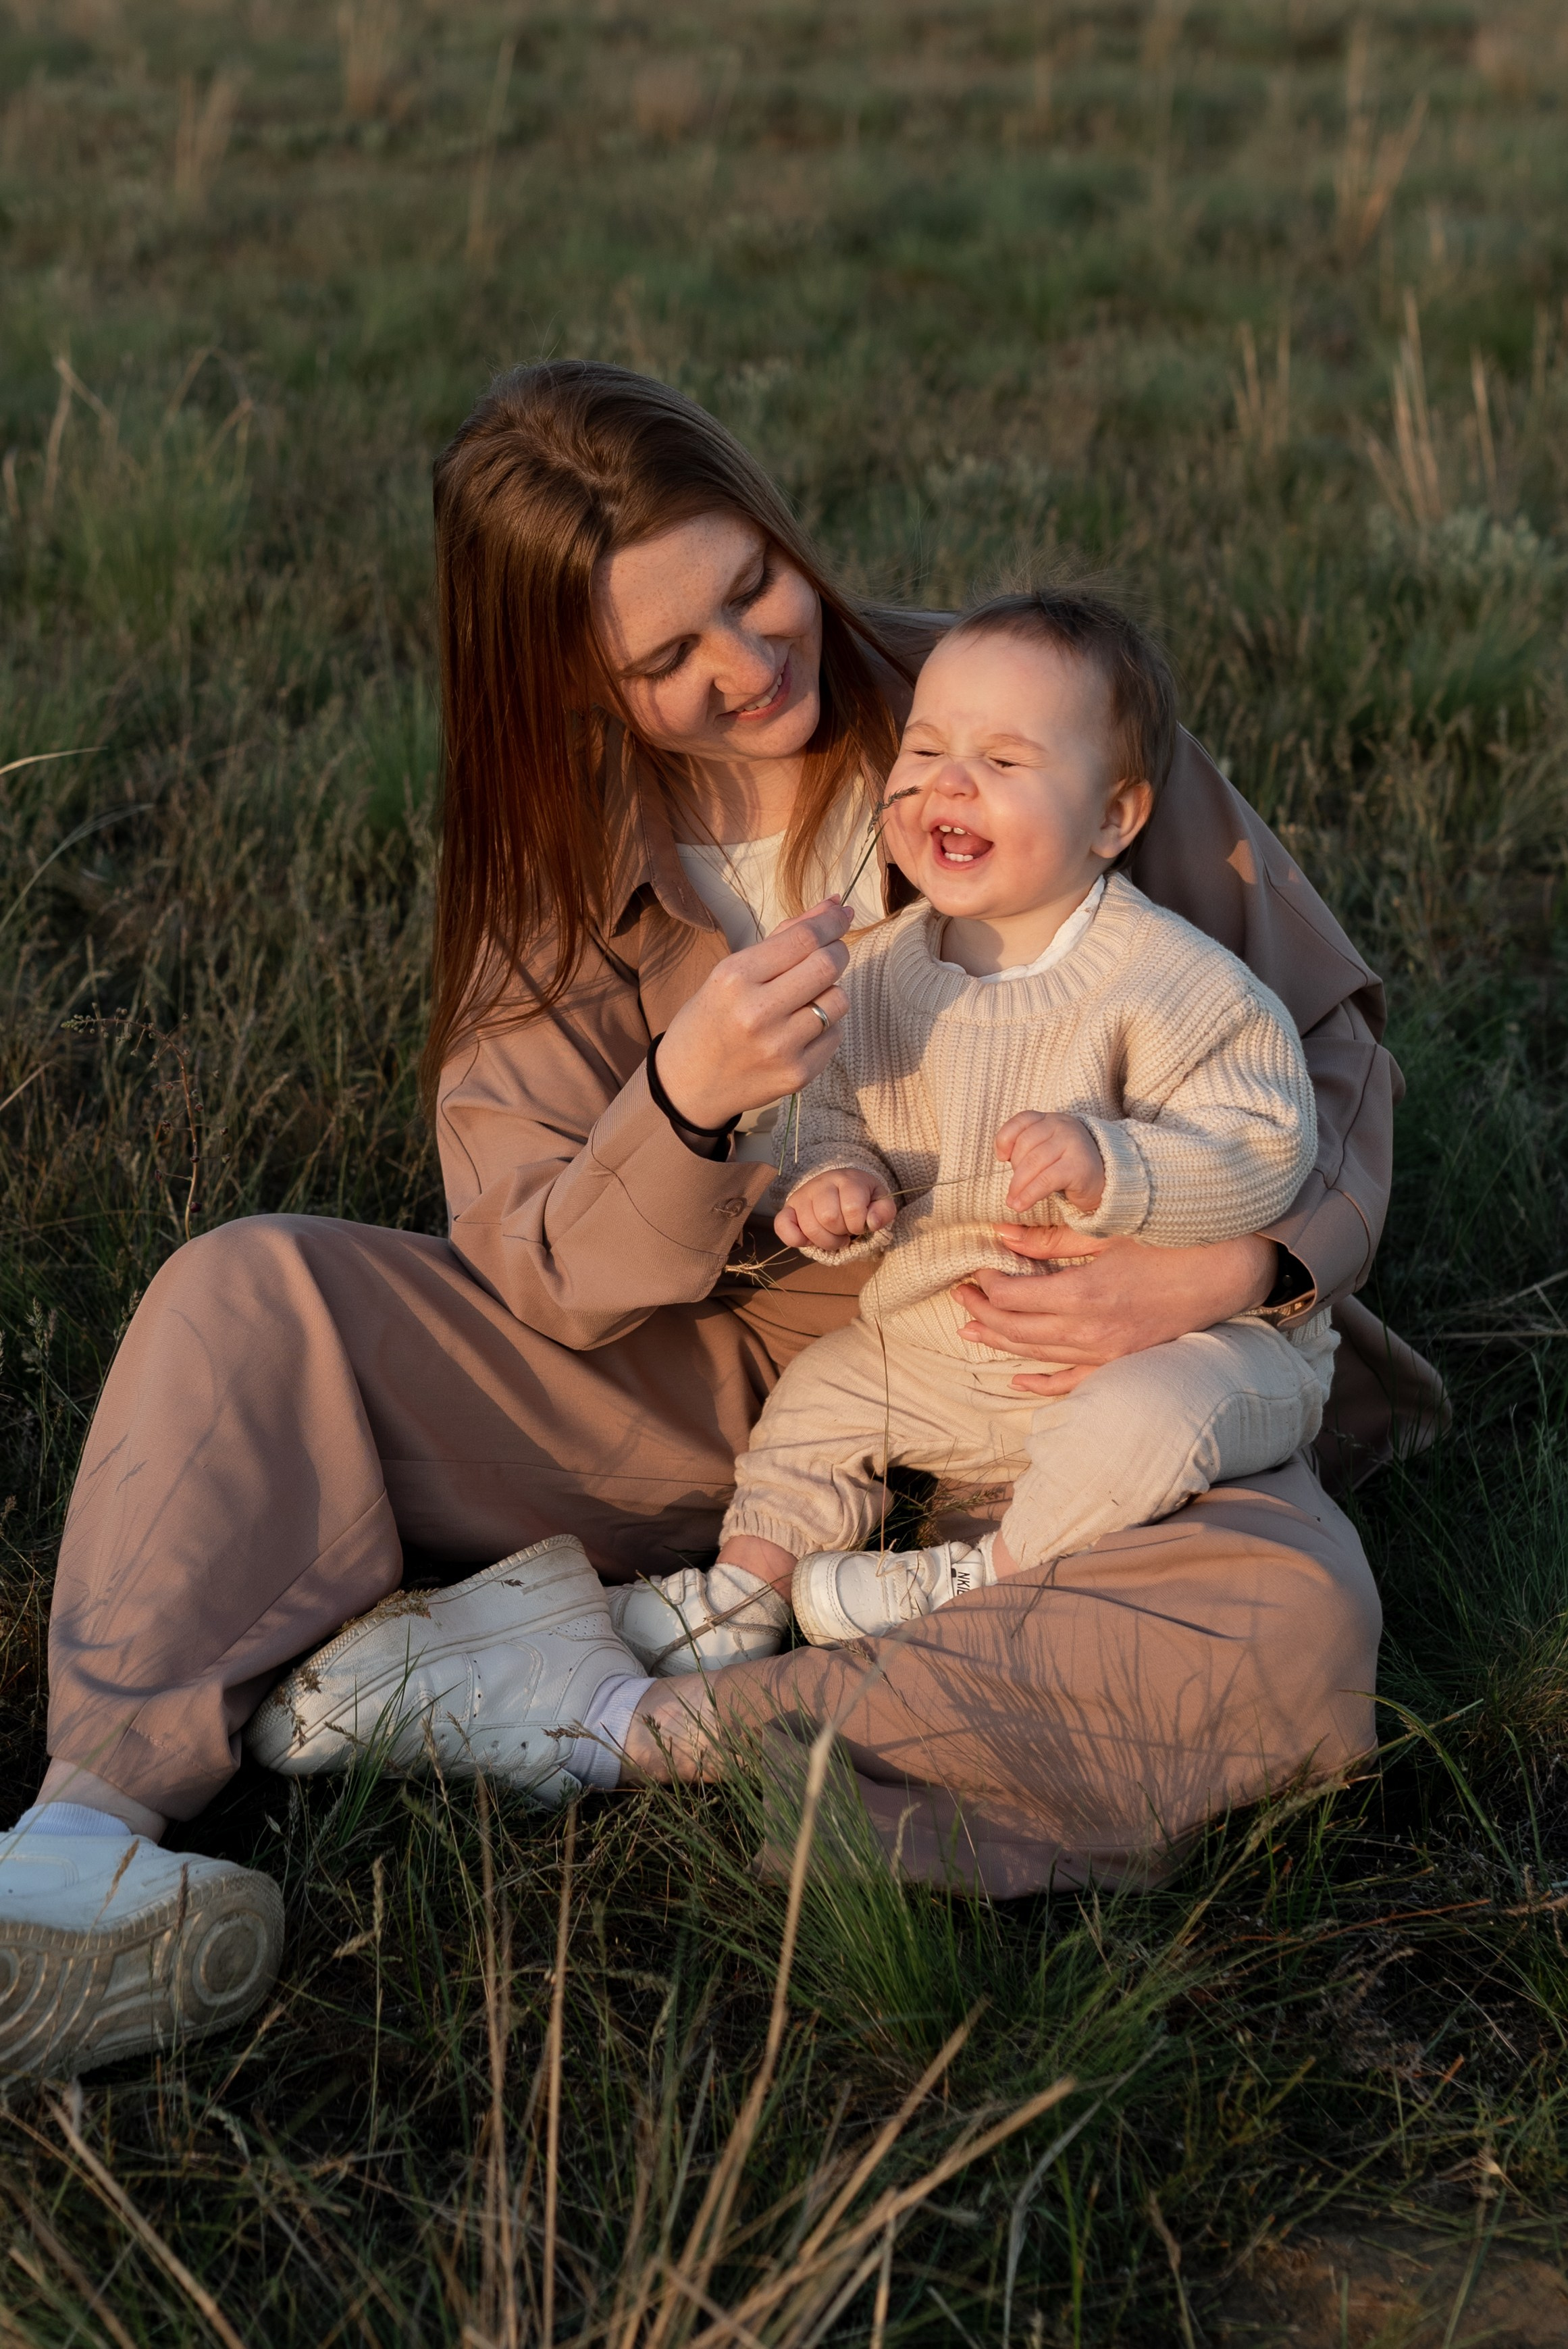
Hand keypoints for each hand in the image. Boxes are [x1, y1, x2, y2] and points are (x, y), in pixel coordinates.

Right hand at [653, 900, 850, 1129]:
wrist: (688, 1085)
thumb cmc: (711, 1019)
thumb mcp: (731, 973)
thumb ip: (783, 939)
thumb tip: (835, 905)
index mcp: (734, 978)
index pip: (802, 939)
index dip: (830, 922)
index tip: (843, 913)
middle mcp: (757, 1012)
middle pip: (827, 965)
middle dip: (837, 951)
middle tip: (830, 953)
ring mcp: (780, 1047)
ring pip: (838, 1000)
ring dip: (830, 992)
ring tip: (804, 1000)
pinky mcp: (797, 1075)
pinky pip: (835, 1035)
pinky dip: (825, 1026)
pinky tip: (799, 1032)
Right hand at [775, 1168, 896, 1251]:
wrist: (838, 1184)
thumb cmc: (860, 1197)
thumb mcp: (879, 1200)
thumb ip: (884, 1211)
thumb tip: (871, 1223)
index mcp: (847, 1180)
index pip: (852, 1208)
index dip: (858, 1225)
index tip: (860, 1225)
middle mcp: (822, 1184)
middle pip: (829, 1218)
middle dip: (841, 1234)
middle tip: (845, 1233)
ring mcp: (802, 1196)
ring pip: (810, 1227)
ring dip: (825, 1241)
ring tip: (833, 1237)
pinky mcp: (788, 1208)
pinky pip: (782, 1226)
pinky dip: (795, 1239)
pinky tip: (808, 1241)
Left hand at [953, 1225, 1277, 1395]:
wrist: (1223, 1273)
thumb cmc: (1166, 1243)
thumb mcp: (1105, 1233)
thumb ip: (1050, 1240)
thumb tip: (1001, 1236)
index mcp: (1083, 1293)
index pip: (1013, 1296)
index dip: (987, 1284)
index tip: (975, 1269)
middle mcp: (1089, 1330)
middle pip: (1017, 1329)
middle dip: (983, 1312)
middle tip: (960, 1296)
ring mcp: (1105, 1352)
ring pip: (1037, 1354)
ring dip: (1000, 1342)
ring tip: (970, 1328)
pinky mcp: (1120, 1363)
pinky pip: (1072, 1382)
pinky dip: (1041, 1383)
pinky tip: (1016, 1378)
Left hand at [995, 1110, 1104, 1214]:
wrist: (1106, 1180)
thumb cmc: (1068, 1166)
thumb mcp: (1047, 1150)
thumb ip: (1027, 1147)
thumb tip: (1002, 1157)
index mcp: (1051, 1120)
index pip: (1022, 1120)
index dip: (1005, 1138)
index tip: (1001, 1157)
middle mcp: (1063, 1126)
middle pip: (1025, 1144)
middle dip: (1015, 1171)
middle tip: (1012, 1191)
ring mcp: (1073, 1144)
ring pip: (1034, 1163)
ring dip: (1018, 1186)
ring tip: (1013, 1202)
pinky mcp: (1079, 1166)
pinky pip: (1046, 1179)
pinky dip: (1030, 1194)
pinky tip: (1021, 1205)